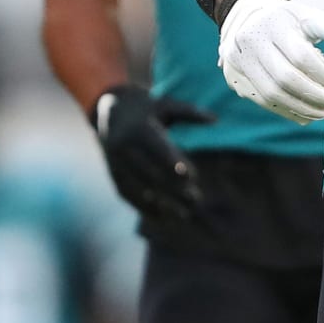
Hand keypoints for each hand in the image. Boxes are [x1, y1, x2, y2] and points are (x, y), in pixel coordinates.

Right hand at [93, 84, 214, 220]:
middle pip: (150, 172)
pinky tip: (165, 218)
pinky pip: (128, 194)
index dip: (173, 163)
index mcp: (138, 128)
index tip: (191, 177)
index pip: (157, 148)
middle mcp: (123, 147)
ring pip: (139, 188)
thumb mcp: (166, 104)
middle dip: (173, 189)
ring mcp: (115, 163)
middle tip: (196, 199)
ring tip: (186, 214)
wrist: (108, 112)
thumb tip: (215, 119)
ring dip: (162, 203)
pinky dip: (145, 208)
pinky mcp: (112, 175)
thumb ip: (190, 112)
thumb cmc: (146, 108)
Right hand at [218, 0, 323, 123]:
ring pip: (272, 94)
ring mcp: (239, 62)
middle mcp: (250, 42)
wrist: (246, 19)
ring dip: (302, 108)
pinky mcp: (235, 79)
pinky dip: (287, 111)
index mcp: (272, 24)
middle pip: (285, 78)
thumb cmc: (285, 20)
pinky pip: (263, 102)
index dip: (323, 73)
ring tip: (323, 111)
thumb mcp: (305, 15)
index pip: (300, 55)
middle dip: (314, 94)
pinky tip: (305, 114)